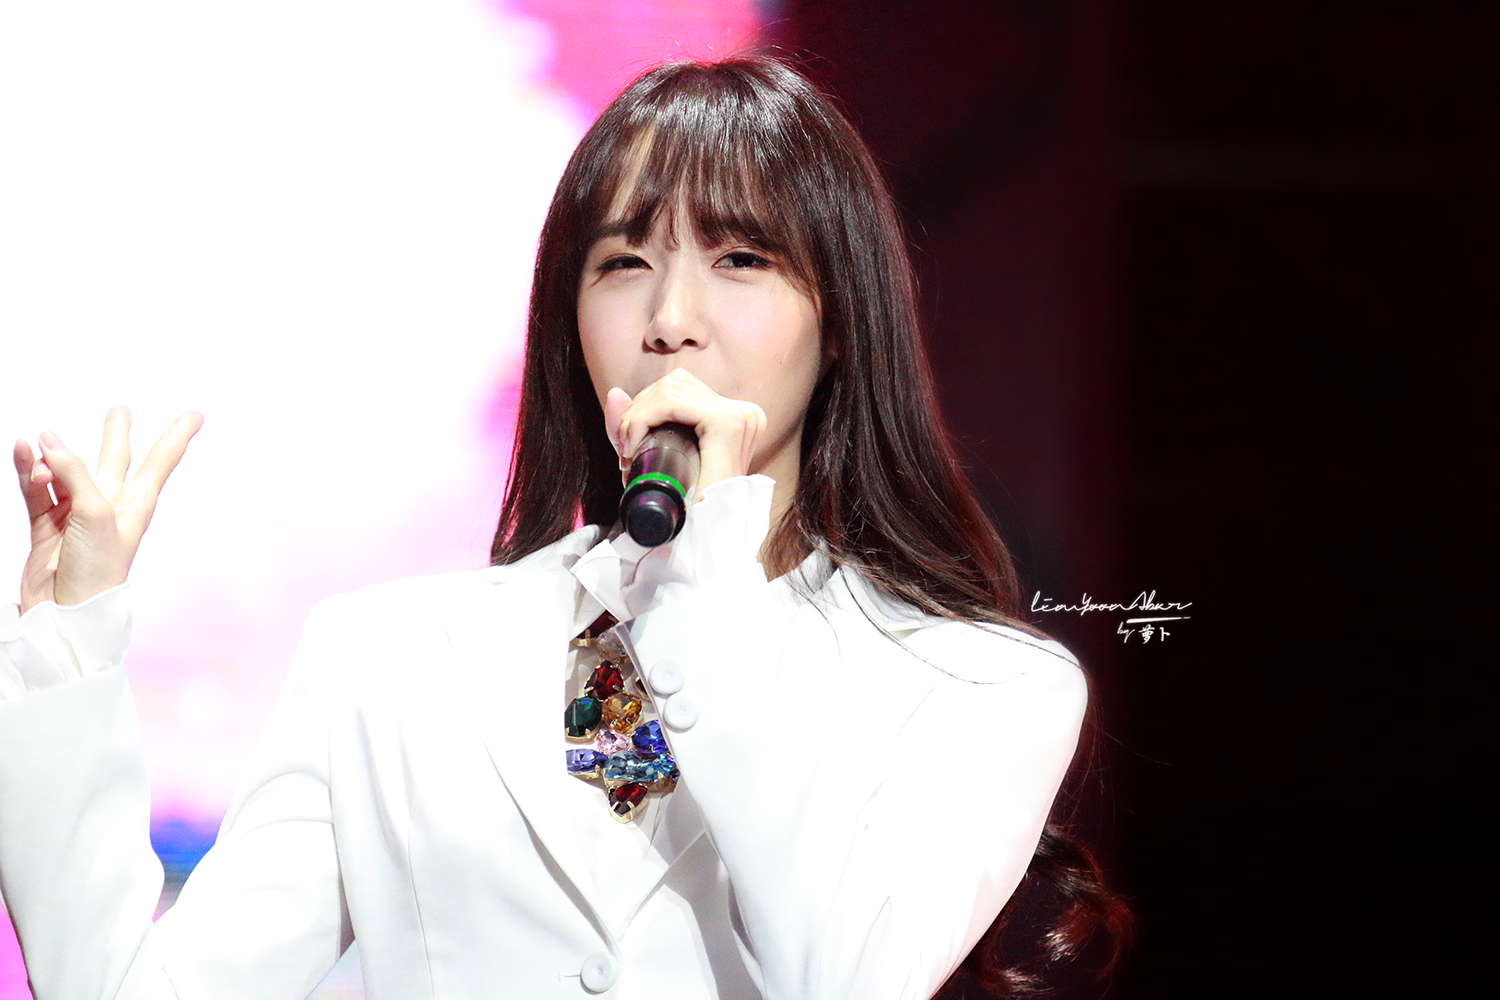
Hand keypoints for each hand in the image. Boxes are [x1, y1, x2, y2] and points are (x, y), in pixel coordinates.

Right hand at [13, 406, 202, 612]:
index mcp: (137, 502)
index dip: (177, 436)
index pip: (161, 460)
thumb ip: (73, 473)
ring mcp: (77, 514)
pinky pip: (37, 489)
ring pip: (64, 471)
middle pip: (113, 459)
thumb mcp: (95, 513)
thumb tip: (47, 441)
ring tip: (37, 439)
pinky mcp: (47, 526)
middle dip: (116, 434)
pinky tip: (23, 451)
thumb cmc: (97, 571)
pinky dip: (29, 470)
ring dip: (51, 455)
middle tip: (120, 408)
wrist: (67, 614)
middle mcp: (109, 504)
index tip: (196, 414)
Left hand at [603, 369, 767, 495]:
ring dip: (637, 416)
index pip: (682, 388)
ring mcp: (741, 416)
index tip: (628, 445)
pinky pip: (671, 403)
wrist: (707, 542)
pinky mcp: (728, 423)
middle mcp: (746, 413)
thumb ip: (637, 424)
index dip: (646, 408)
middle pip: (674, 384)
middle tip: (625, 451)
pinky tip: (635, 446)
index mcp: (738, 418)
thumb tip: (615, 392)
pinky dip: (643, 419)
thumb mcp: (658, 456)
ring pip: (669, 390)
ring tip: (630, 451)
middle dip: (638, 411)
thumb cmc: (686, 507)